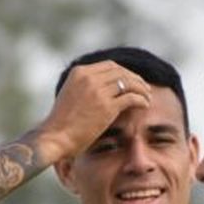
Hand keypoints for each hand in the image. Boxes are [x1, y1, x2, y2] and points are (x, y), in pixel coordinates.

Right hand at [37, 61, 152, 161]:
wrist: (55, 137)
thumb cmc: (61, 123)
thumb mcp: (70, 95)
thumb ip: (84, 87)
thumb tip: (101, 89)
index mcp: (80, 73)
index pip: (109, 66)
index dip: (124, 72)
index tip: (132, 81)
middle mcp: (89, 78)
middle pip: (121, 72)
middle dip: (135, 79)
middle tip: (144, 88)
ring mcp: (98, 91)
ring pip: (129, 83)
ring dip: (141, 89)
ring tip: (147, 96)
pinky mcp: (107, 107)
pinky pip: (131, 97)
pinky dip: (141, 100)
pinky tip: (145, 105)